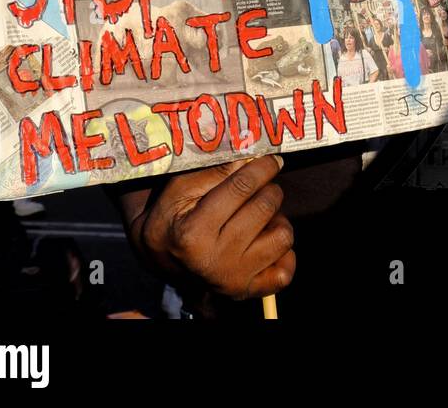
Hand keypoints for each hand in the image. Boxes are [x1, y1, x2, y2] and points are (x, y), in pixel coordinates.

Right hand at [124, 155, 294, 300]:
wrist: (162, 260)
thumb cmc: (172, 218)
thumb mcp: (178, 190)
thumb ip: (214, 172)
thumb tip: (251, 157)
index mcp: (193, 233)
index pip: (242, 188)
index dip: (262, 167)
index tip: (272, 159)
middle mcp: (215, 260)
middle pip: (265, 207)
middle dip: (268, 190)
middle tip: (260, 189)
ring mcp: (233, 279)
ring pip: (282, 236)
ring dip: (276, 220)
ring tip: (259, 218)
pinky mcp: (247, 290)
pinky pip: (285, 271)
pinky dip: (283, 253)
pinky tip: (264, 241)